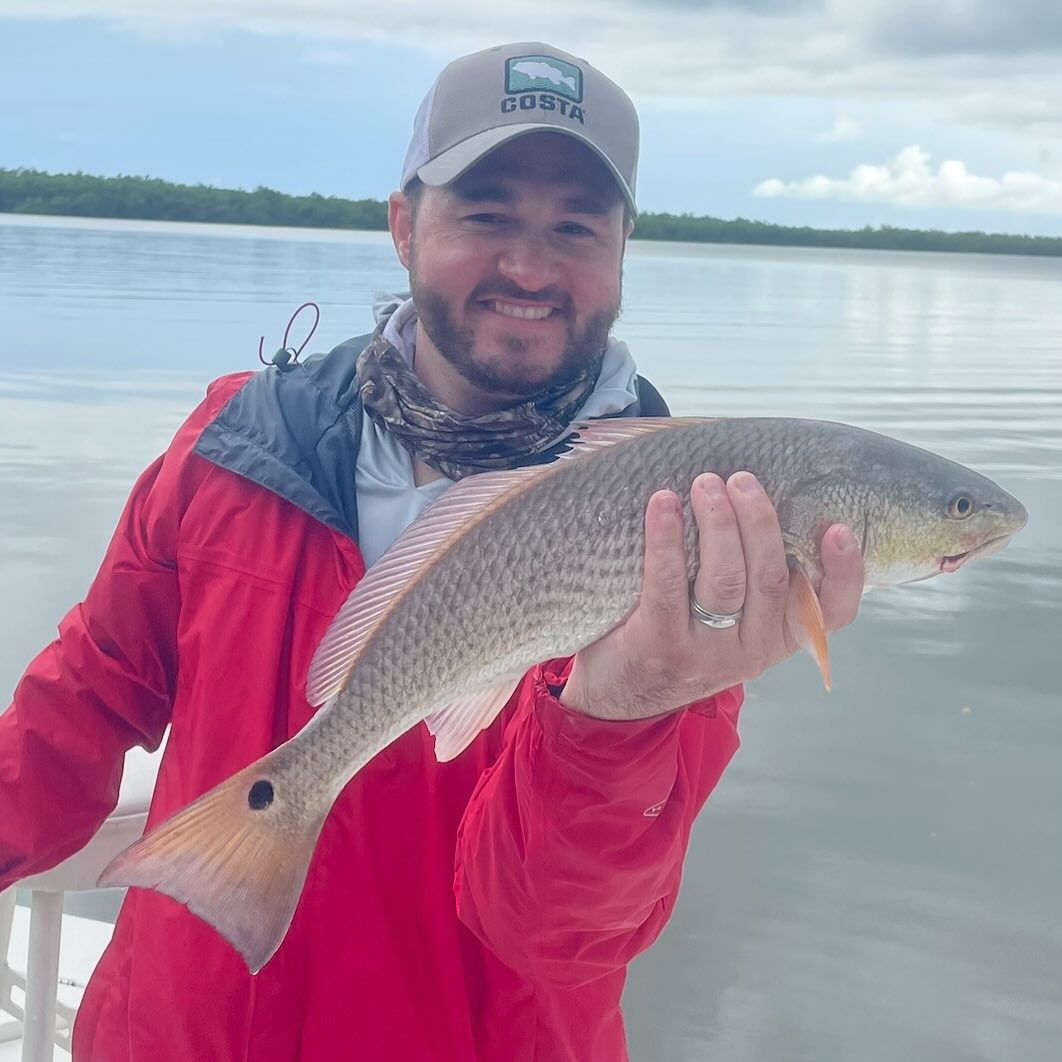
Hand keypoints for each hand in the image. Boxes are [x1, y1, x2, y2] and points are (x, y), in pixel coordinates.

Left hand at [559, 471, 864, 720]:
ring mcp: (707, 652)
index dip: (845, 572)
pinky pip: (668, 584)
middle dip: (759, 522)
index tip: (839, 528)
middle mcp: (751, 650)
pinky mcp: (662, 645)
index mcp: (780, 637)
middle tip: (742, 480)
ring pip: (725, 580)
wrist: (622, 694)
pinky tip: (663, 504)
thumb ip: (758, 579)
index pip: (832, 612)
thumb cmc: (683, 636)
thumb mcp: (734, 621)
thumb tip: (763, 498)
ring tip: (706, 483)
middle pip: (769, 579)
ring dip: (718, 524)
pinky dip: (666, 539)